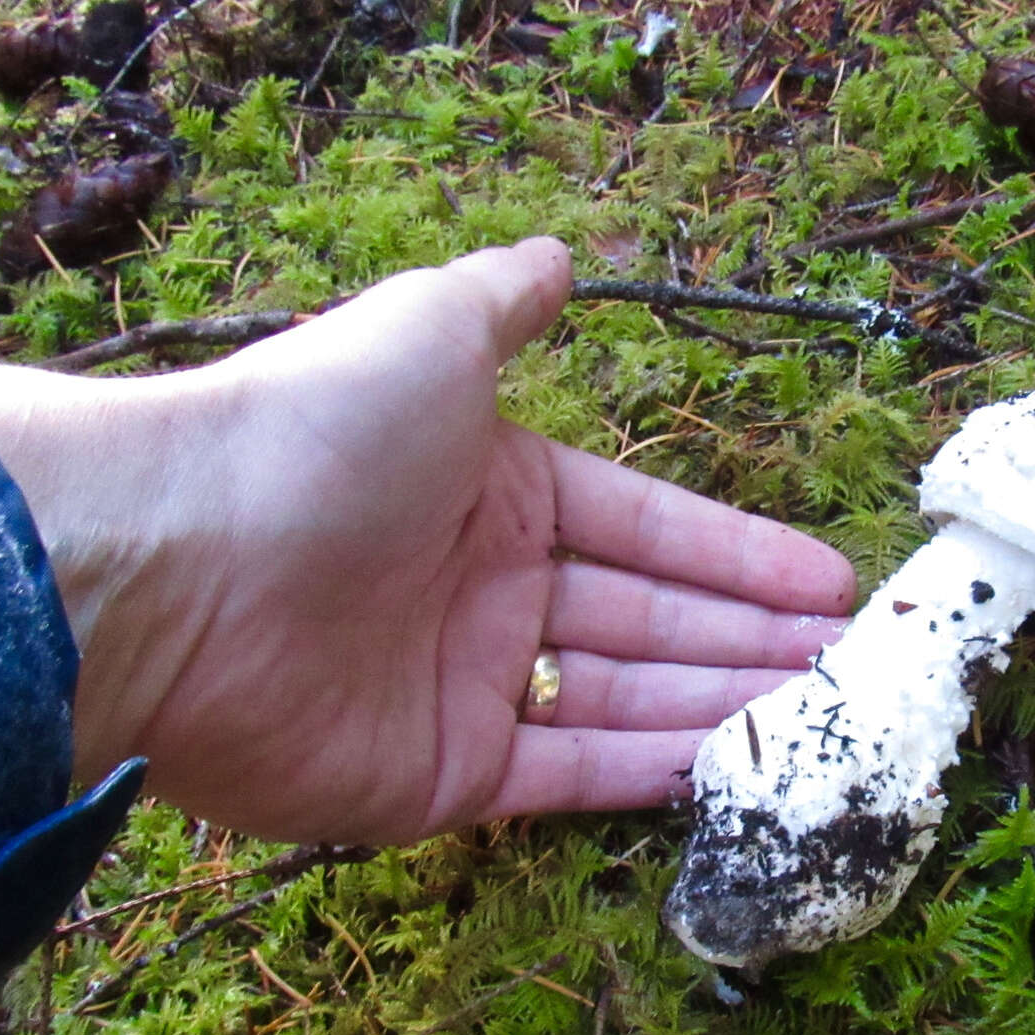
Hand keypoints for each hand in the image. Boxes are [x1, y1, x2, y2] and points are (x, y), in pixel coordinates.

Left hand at [0, 239, 856, 842]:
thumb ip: (504, 303)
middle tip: (854, 663)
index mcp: (491, 488)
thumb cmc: (315, 435)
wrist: (179, 570)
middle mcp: (485, 588)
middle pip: (647, 617)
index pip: (644, 523)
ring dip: (723, 704)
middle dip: (749, 637)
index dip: (737, 552)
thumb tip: (560, 255)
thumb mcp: (428, 329)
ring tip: (826, 717)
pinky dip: (652, 773)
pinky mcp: (442, 779)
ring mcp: (465, 688)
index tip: (828, 577)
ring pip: (624, 698)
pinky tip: (738, 769)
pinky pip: (571, 772)